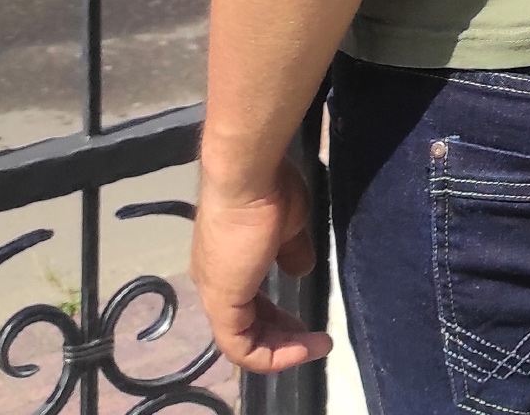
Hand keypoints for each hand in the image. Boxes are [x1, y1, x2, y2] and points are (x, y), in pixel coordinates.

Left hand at [191, 155, 332, 372]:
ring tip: (314, 346)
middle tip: (312, 338)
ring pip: (243, 338)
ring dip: (280, 349)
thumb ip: (293, 250)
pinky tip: (302, 348)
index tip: (304, 320)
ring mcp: (216, 292)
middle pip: (245, 325)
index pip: (248, 302)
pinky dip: (271, 355)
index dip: (277, 316)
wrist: (248, 175)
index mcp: (229, 260)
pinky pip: (241, 345)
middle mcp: (216, 279)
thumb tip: (301, 268)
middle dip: (281, 336)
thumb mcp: (291, 224)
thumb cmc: (270, 190)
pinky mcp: (222, 302)